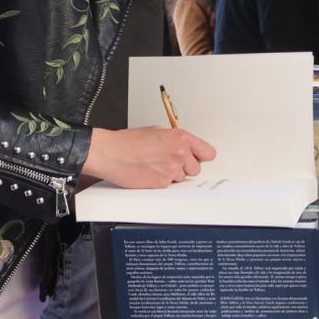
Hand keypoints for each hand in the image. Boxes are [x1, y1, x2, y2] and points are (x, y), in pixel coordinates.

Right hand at [84, 126, 216, 187]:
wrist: (110, 153)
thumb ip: (176, 140)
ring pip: (182, 178)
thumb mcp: (157, 131)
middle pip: (196, 168)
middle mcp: (180, 153)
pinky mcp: (162, 183)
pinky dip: (161, 182)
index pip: (208, 153)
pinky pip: (169, 186)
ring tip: (155, 166)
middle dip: (185, 167)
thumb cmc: (128, 141)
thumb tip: (186, 147)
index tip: (195, 157)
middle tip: (169, 162)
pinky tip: (149, 173)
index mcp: (181, 137)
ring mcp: (172, 169)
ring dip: (172, 175)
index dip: (200, 157)